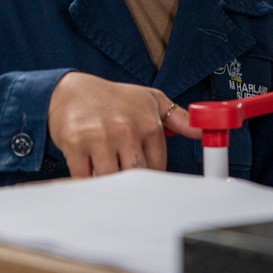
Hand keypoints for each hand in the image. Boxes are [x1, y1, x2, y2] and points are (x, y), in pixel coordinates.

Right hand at [46, 71, 200, 177]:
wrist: (69, 89)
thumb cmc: (111, 98)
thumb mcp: (149, 100)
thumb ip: (178, 118)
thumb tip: (203, 131)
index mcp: (148, 123)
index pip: (158, 167)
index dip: (149, 175)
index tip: (143, 177)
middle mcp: (126, 129)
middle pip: (138, 177)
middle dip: (130, 182)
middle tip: (124, 180)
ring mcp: (100, 138)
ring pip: (112, 180)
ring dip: (108, 181)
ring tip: (105, 171)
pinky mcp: (76, 145)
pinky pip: (86, 178)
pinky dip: (87, 180)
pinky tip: (88, 170)